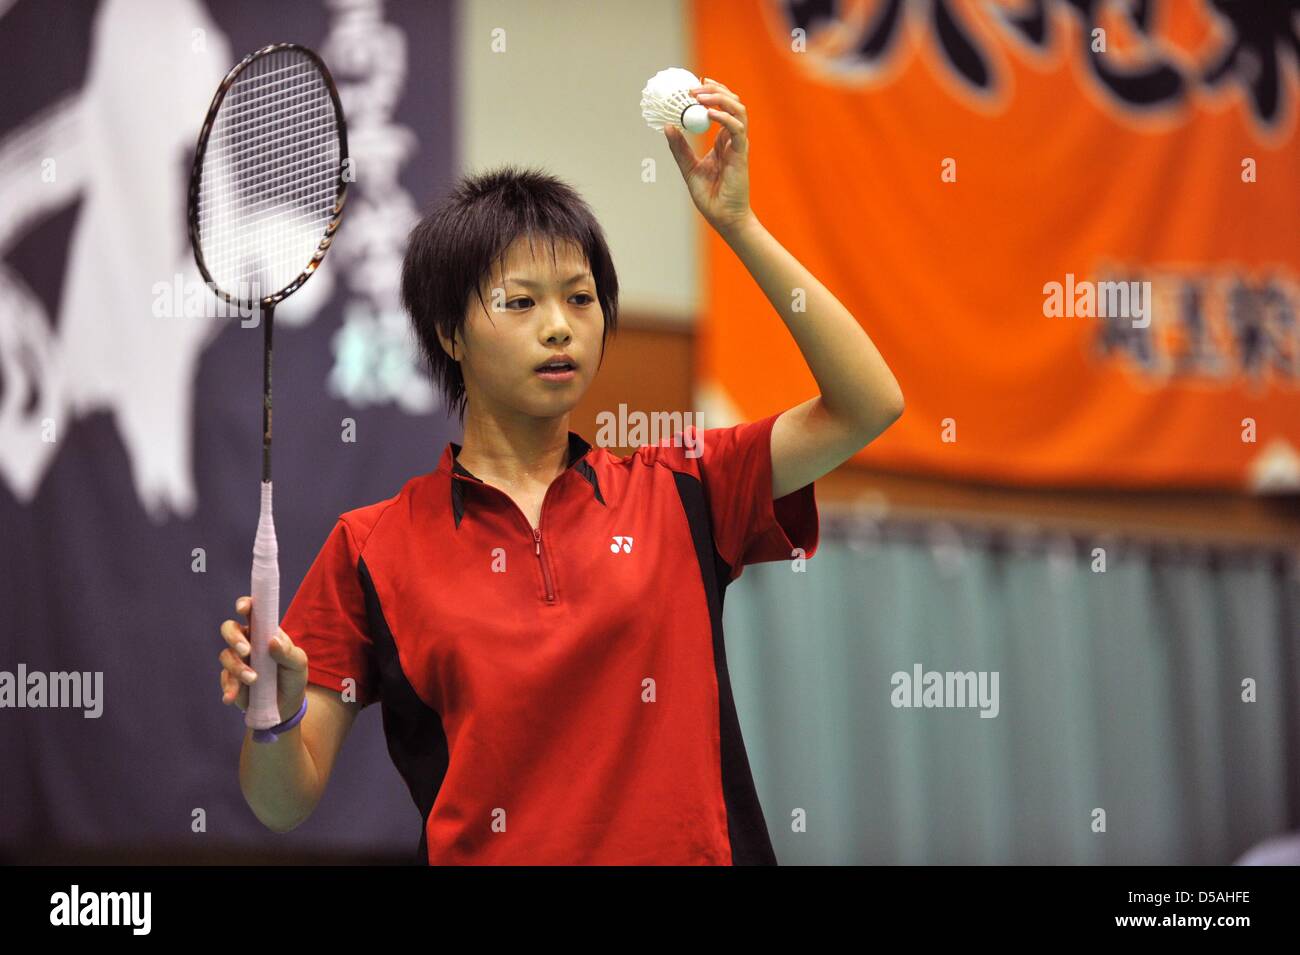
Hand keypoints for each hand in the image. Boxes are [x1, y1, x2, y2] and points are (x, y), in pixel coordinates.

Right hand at [219, 595, 308, 724]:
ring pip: (226, 655)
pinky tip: (231, 697)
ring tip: (253, 680)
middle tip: (247, 651)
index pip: (252, 612)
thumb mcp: (298, 663)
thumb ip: (287, 652)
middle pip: (229, 629)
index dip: (245, 605)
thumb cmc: (293, 676)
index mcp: (264, 631)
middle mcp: (248, 641)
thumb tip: (272, 641)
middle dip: (234, 637)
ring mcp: (237, 660)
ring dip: (238, 667)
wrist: (286, 704)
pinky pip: (225, 679)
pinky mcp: (231, 679)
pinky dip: (229, 687)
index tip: (242, 608)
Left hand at [663, 76, 754, 237]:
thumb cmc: (710, 196)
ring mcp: (738, 145)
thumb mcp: (688, 167)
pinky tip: (709, 113)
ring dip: (720, 98)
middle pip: (733, 104)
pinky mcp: (741, 153)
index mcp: (722, 142)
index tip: (695, 85)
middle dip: (715, 91)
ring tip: (701, 96)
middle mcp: (733, 140)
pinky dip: (724, 117)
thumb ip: (680, 148)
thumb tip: (667, 126)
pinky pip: (736, 129)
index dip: (712, 93)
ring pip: (738, 110)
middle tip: (695, 87)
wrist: (723, 216)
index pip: (723, 109)